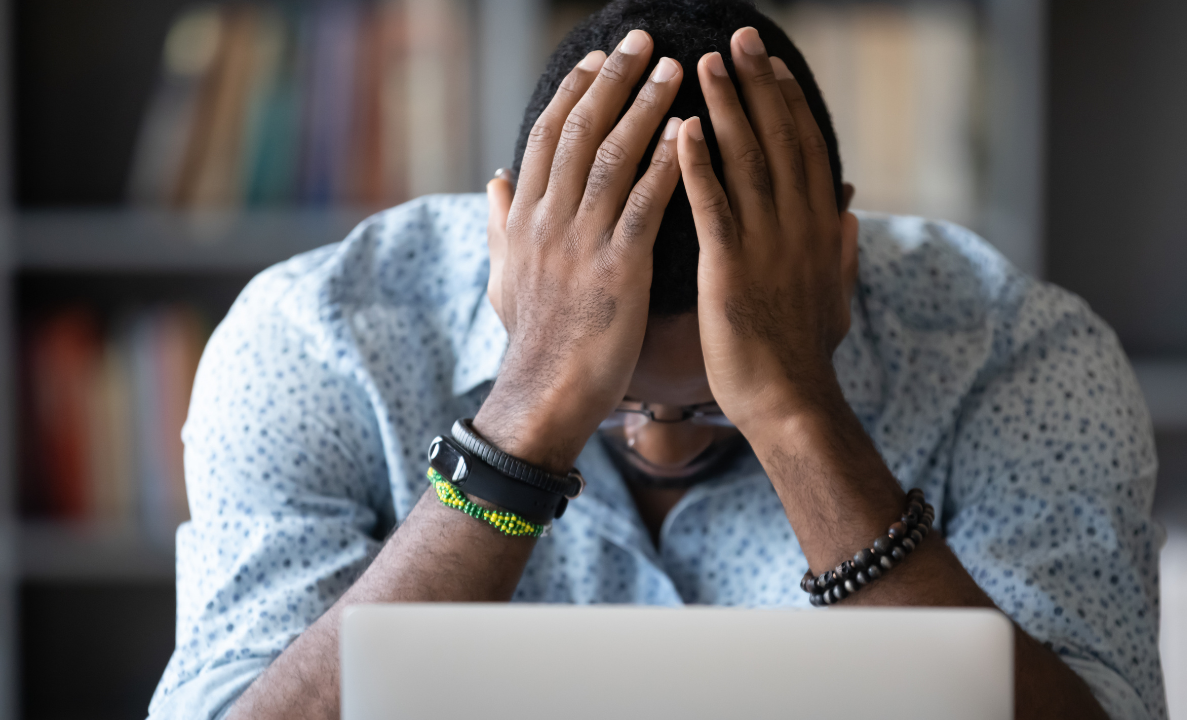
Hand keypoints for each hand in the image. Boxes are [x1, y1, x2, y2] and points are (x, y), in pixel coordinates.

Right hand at [477, 30, 684, 471]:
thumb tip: (494, 179)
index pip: (547, 136)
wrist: (545, 393)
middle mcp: (548, 219)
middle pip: (579, 131)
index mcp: (525, 217)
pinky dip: (666, 164)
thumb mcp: (504, 275)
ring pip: (612, 157)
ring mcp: (581, 242)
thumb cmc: (533, 338)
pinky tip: (689, 133)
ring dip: (645, 107)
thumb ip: (499, 223)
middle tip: (642, 41)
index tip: (598, 58)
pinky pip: (643, 204)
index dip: (573, 92)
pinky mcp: (617, 269)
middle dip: (612, 80)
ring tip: (676, 70)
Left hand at [677, 27, 859, 436]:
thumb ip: (841, 253)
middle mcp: (799, 227)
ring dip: (726, 109)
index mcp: (820, 231)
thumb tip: (852, 216)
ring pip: (747, 161)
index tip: (773, 65)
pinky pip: (713, 206)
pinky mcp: (731, 269)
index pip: (807, 151)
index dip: (789, 103)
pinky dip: (697, 165)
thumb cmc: (805, 356)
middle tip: (739, 39)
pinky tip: (680, 131)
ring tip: (703, 65)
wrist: (791, 404)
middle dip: (758, 86)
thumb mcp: (837, 298)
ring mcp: (766, 246)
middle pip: (780, 140)